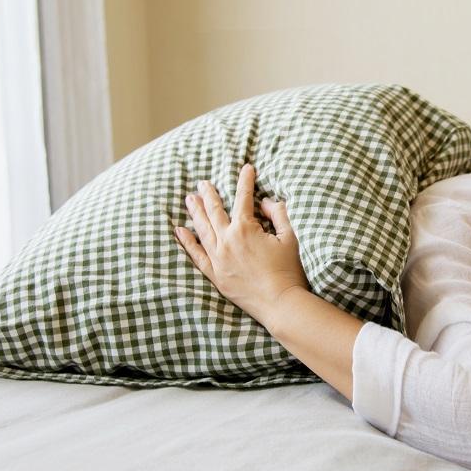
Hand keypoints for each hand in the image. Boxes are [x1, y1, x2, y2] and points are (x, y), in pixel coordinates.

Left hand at [174, 163, 309, 325]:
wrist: (280, 303)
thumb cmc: (288, 270)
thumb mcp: (290, 237)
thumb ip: (279, 214)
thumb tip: (266, 202)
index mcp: (246, 228)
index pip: (243, 198)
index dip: (245, 181)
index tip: (246, 168)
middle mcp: (227, 240)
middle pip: (214, 211)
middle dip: (209, 194)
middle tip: (203, 183)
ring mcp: (218, 258)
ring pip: (202, 229)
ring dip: (195, 211)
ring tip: (190, 199)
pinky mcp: (215, 274)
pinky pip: (196, 255)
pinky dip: (187, 241)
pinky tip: (180, 230)